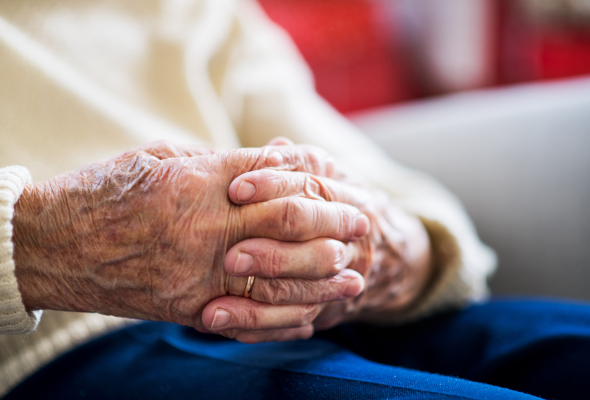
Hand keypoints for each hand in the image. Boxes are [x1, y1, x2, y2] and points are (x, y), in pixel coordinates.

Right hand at [12, 142, 368, 331]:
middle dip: (331, 226)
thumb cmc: (103, 192)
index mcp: (195, 183)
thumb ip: (217, 163)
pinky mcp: (183, 308)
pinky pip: (243, 320)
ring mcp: (194, 274)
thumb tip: (268, 164)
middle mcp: (201, 230)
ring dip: (320, 280)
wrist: (51, 245)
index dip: (312, 182)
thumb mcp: (159, 158)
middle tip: (363, 226)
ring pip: (273, 280)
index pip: (271, 180)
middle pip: (284, 228)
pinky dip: (281, 321)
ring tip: (354, 278)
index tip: (340, 184)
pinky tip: (311, 319)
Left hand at [201, 142, 432, 341]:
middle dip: (270, 252)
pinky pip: (294, 319)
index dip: (272, 185)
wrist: (392, 253)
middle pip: (310, 241)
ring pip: (302, 289)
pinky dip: (257, 325)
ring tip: (213, 308)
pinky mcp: (328, 305)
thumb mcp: (328, 175)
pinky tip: (222, 323)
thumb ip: (298, 164)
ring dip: (257, 300)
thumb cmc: (340, 205)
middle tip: (230, 258)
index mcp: (343, 190)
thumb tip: (273, 147)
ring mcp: (341, 273)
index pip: (310, 184)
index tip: (235, 189)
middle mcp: (347, 232)